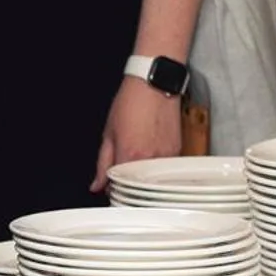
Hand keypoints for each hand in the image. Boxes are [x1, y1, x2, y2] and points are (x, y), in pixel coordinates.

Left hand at [91, 78, 182, 192]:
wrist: (155, 84)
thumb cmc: (132, 102)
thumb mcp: (109, 132)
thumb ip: (102, 163)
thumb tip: (97, 184)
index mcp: (130, 156)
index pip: (120, 188)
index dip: (113, 190)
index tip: (112, 187)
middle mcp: (150, 160)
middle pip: (139, 187)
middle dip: (129, 186)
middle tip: (123, 176)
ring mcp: (167, 157)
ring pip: (154, 181)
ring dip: (144, 178)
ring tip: (138, 161)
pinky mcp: (178, 152)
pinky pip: (167, 171)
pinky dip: (157, 169)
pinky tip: (151, 155)